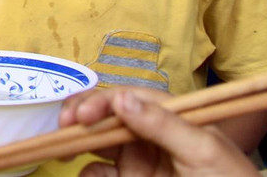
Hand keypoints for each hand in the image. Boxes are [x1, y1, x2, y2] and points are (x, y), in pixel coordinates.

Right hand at [62, 88, 257, 176]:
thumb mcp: (203, 151)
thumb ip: (163, 124)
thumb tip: (121, 98)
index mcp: (170, 118)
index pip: (129, 98)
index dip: (102, 102)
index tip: (82, 115)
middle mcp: (150, 135)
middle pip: (106, 117)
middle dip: (80, 117)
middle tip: (63, 129)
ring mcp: (139, 161)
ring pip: (97, 144)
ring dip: (78, 144)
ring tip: (65, 151)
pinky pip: (98, 174)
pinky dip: (87, 172)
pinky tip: (85, 173)